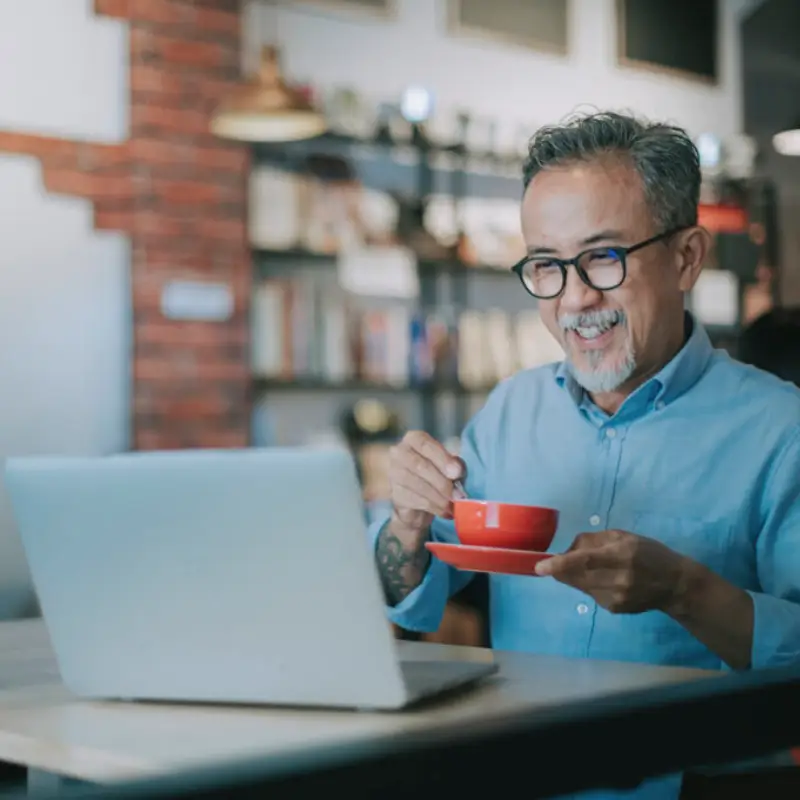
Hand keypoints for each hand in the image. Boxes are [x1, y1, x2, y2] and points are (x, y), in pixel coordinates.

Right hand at [388, 430, 464, 537]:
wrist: (417, 502)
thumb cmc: (436, 475)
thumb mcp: (448, 465)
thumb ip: (454, 464)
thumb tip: (458, 472)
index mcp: (414, 439)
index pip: (425, 444)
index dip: (442, 458)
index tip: (457, 473)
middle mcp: (399, 452)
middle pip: (420, 465)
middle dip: (442, 481)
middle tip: (459, 495)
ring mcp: (394, 473)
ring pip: (419, 485)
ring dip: (440, 497)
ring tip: (453, 505)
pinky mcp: (395, 494)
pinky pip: (416, 500)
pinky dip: (434, 507)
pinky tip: (444, 511)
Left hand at [535, 529, 688, 613]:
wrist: (675, 585)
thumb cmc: (648, 553)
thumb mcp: (623, 536)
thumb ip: (592, 540)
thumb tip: (566, 551)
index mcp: (620, 555)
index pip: (584, 561)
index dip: (559, 564)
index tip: (539, 567)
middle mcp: (617, 579)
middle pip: (576, 576)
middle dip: (561, 568)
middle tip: (561, 560)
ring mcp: (615, 597)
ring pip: (579, 585)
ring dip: (576, 575)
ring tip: (595, 567)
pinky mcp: (613, 608)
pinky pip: (589, 594)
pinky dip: (589, 584)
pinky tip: (606, 580)